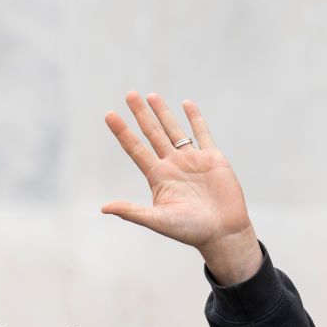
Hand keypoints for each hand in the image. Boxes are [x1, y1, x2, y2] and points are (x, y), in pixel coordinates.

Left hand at [102, 91, 261, 283]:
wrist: (222, 232)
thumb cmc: (189, 230)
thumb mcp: (157, 220)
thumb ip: (132, 212)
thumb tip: (104, 208)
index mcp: (157, 177)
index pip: (135, 149)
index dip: (122, 132)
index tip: (109, 115)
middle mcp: (172, 165)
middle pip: (152, 133)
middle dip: (140, 114)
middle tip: (129, 94)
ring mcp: (192, 160)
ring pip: (174, 130)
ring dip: (162, 112)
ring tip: (150, 95)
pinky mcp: (212, 158)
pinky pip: (202, 133)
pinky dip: (195, 118)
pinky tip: (186, 104)